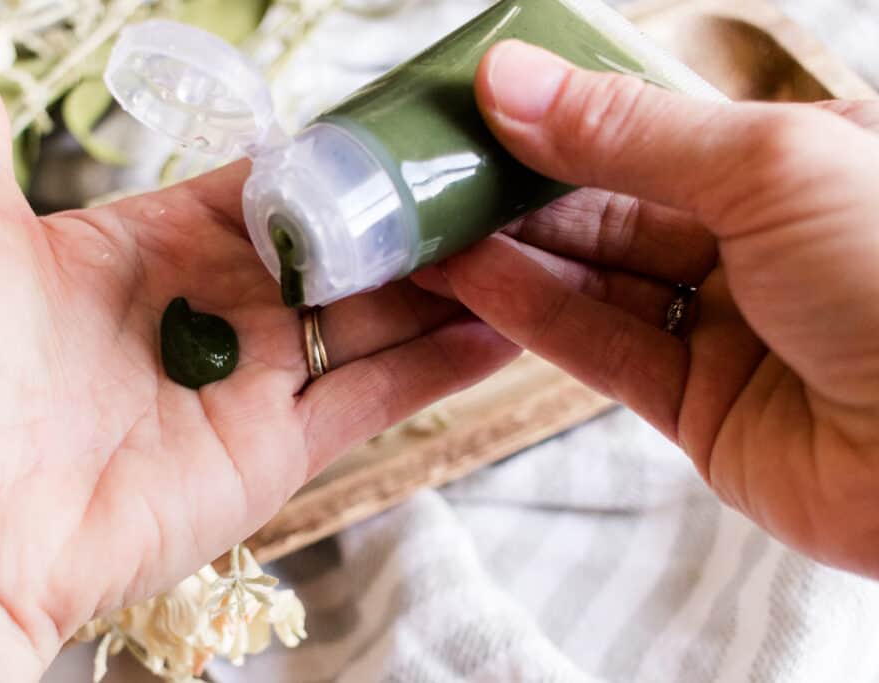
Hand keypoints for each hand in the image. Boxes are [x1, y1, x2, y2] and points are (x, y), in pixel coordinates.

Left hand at [0, 53, 517, 677]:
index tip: (406, 126)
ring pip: (374, 320)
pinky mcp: (282, 447)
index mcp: (158, 242)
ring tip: (522, 244)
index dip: (337, 158)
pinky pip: (377, 395)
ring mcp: (257, 379)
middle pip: (340, 251)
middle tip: (488, 183)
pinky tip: (507, 329)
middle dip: (411, 219)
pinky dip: (443, 366)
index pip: (271, 186)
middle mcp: (219, 306)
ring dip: (446, 286)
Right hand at [415, 41, 878, 577]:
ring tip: (424, 225)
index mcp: (799, 166)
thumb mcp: (767, 167)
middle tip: (429, 171)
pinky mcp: (697, 409)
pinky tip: (467, 279)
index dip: (566, 118)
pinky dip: (532, 315)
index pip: (659, 132)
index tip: (479, 106)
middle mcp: (761, 246)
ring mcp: (727, 330)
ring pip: (597, 282)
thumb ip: (627, 130)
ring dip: (509, 253)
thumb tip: (508, 79)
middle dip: (521, 191)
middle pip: (616, 208)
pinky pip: (602, 350)